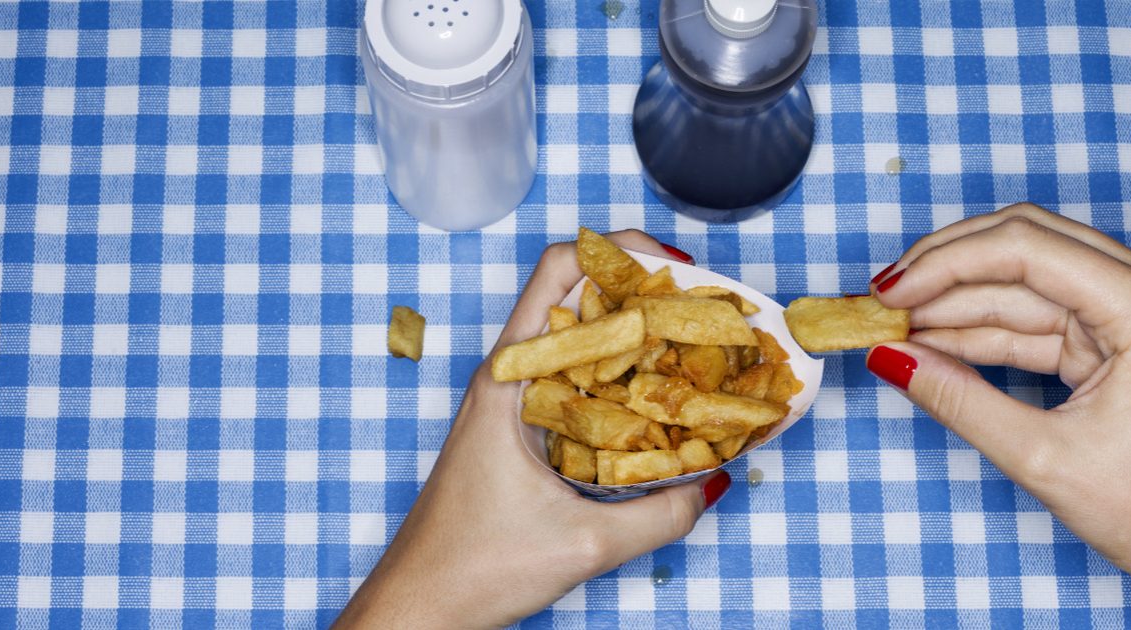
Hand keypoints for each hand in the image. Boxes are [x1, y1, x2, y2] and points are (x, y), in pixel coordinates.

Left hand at [333, 231, 729, 628]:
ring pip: (578, 341)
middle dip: (644, 292)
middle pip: (577, 297)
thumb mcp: (582, 545)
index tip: (679, 269)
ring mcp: (509, 402)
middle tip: (706, 312)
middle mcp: (507, 377)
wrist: (417, 605)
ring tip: (696, 351)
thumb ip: (659, 517)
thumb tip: (712, 483)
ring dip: (634, 336)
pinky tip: (659, 405)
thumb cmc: (474, 568)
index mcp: (508, 378)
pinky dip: (619, 379)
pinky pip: (575, 383)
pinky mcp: (517, 431)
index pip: (560, 269)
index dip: (621, 250)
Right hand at [867, 203, 1130, 587]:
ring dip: (955, 300)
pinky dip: (979, 329)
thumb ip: (960, 402)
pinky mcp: (1112, 337)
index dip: (946, 263)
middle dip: (945, 268)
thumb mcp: (1046, 459)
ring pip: (1024, 280)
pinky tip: (929, 343)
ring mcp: (1128, 312)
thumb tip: (890, 359)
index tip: (888, 293)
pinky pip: (1034, 317)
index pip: (1027, 249)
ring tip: (892, 326)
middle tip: (881, 299)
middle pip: (1025, 245)